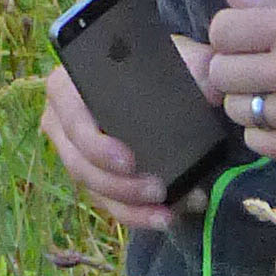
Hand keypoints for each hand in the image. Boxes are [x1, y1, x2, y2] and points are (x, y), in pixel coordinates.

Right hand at [44, 55, 195, 231]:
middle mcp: (62, 122)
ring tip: (167, 213)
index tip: (129, 161)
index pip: (73, 121)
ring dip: (130, 207)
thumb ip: (197, 66)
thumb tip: (213, 87)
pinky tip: (164, 218)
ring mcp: (75, 153)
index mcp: (69, 87)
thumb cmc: (159, 65)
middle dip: (120, 185)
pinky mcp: (94, 177)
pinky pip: (107, 203)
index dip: (96, 146)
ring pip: (94, 189)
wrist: (161, 83)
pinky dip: (136, 215)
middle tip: (158, 190)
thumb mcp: (178, 58)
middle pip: (80, 164)